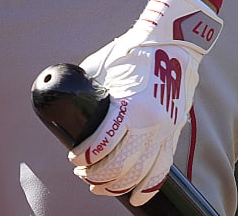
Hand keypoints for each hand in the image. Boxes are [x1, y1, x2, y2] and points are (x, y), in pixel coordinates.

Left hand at [69, 0, 221, 205]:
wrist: (174, 42)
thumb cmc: (134, 50)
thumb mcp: (104, 66)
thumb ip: (88, 87)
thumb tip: (63, 100)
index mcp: (130, 106)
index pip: (101, 144)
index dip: (84, 156)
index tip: (74, 156)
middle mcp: (149, 123)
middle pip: (119, 165)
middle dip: (97, 176)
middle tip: (82, 173)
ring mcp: (165, 131)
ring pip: (139, 173)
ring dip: (117, 185)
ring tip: (99, 185)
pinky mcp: (174, 133)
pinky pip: (162, 169)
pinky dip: (147, 187)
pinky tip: (134, 197)